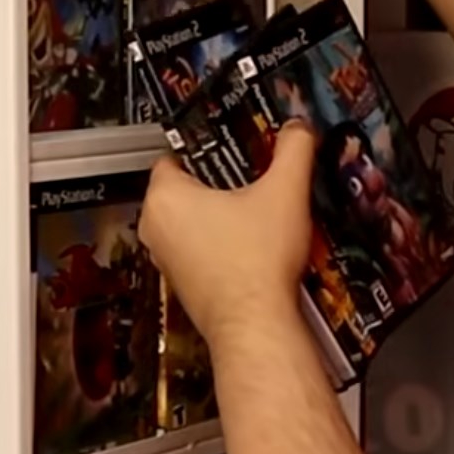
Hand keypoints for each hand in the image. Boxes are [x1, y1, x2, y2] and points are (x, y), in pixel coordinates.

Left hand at [140, 123, 316, 347]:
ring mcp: (165, 259)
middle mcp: (154, 227)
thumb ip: (293, 150)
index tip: (233, 149)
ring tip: (256, 211)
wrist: (256, 326)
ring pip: (191, 221)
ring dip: (218, 215)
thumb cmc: (258, 261)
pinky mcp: (182, 284)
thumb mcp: (286, 192)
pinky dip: (219, 243)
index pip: (175, 155)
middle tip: (252, 178)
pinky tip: (251, 245)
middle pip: (184, 188)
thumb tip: (299, 127)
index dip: (207, 149)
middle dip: (216, 182)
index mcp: (164, 197)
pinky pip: (197, 249)